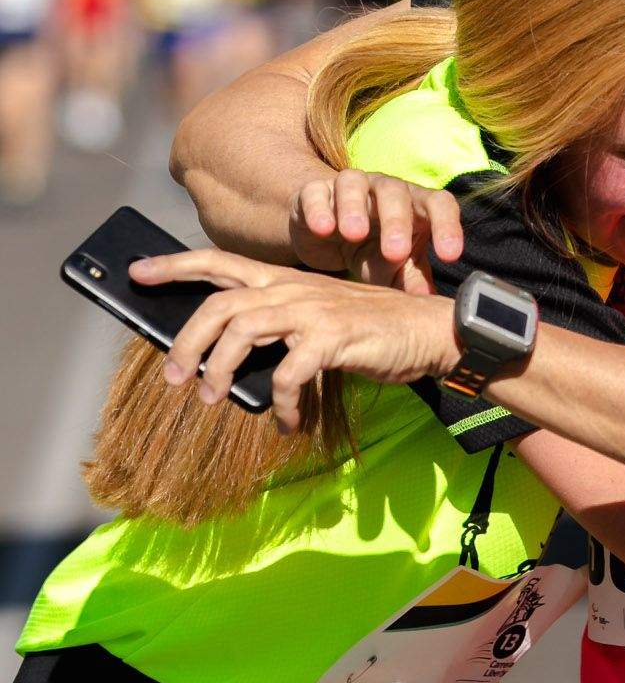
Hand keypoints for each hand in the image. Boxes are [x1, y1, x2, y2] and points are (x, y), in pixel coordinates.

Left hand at [129, 248, 457, 432]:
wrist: (429, 331)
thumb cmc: (370, 332)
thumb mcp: (316, 321)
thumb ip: (277, 330)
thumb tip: (229, 363)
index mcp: (285, 279)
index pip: (220, 262)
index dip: (176, 265)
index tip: (138, 273)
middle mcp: (293, 287)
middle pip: (219, 303)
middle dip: (186, 341)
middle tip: (174, 377)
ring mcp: (313, 308)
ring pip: (243, 330)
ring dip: (219, 369)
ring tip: (213, 398)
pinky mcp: (334, 336)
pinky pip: (288, 372)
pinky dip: (280, 401)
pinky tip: (286, 420)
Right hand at [288, 172, 463, 293]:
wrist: (326, 234)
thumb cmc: (372, 251)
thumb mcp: (393, 268)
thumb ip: (412, 281)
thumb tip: (429, 304)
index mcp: (415, 205)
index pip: (439, 204)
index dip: (448, 226)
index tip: (450, 256)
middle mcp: (386, 189)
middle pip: (396, 192)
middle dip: (397, 221)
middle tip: (395, 252)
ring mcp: (350, 185)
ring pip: (355, 183)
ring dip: (355, 207)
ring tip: (354, 234)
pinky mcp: (315, 191)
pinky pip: (317, 193)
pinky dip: (319, 208)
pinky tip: (322, 229)